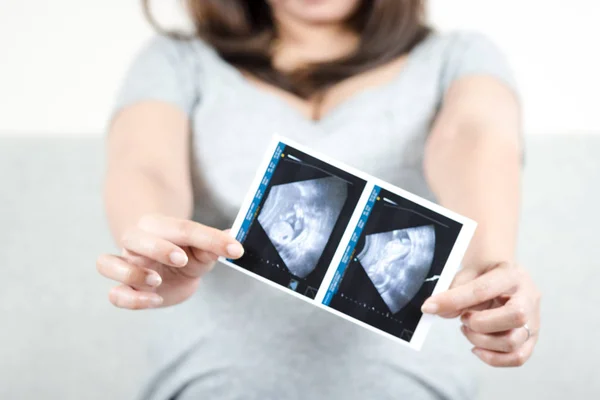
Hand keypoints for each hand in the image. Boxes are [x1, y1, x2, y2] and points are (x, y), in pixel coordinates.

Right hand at [96, 214, 243, 308]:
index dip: (208, 238)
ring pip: (107, 263)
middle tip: (181, 259)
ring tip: (157, 281)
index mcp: (160, 226)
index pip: (183, 228)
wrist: (170, 268)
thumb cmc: (186, 254)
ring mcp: (126, 264)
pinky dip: (132, 299)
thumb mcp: (203, 251)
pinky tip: (155, 299)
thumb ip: (213, 246)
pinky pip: (114, 294)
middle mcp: (137, 242)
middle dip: (157, 248)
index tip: (234, 249)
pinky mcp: (124, 288)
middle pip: (134, 237)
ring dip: (132, 273)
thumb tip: (233, 238)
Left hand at [421, 262, 540, 366]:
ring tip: (468, 329)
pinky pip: (517, 357)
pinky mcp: (531, 338)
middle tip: (463, 319)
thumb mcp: (468, 273)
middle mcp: (529, 297)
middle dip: (479, 324)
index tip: (429, 306)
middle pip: (514, 317)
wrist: (502, 275)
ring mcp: (534, 319)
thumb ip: (454, 290)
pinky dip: (492, 358)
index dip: (453, 300)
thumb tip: (440, 311)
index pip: (483, 289)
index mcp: (512, 274)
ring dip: (482, 340)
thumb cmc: (484, 274)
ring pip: (513, 341)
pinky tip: (477, 347)